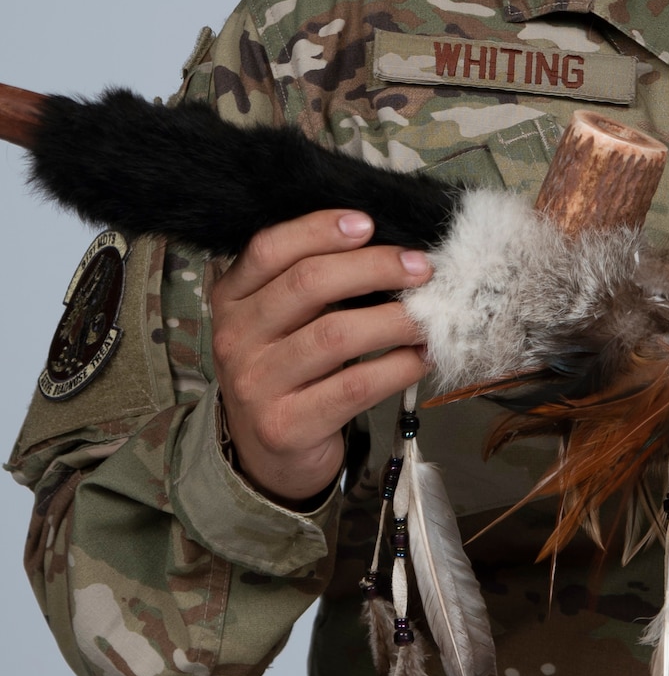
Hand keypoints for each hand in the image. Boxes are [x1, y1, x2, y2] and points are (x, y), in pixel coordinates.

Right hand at [210, 210, 432, 505]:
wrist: (269, 453)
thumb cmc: (290, 368)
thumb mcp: (285, 320)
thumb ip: (316, 282)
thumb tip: (392, 245)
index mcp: (232, 298)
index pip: (268, 248)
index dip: (319, 229)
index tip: (369, 222)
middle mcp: (235, 338)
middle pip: (307, 284)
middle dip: (374, 267)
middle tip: (421, 268)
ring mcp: (256, 385)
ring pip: (336, 335)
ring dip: (395, 319)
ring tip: (429, 315)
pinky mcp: (285, 426)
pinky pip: (354, 386)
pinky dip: (398, 367)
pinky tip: (420, 357)